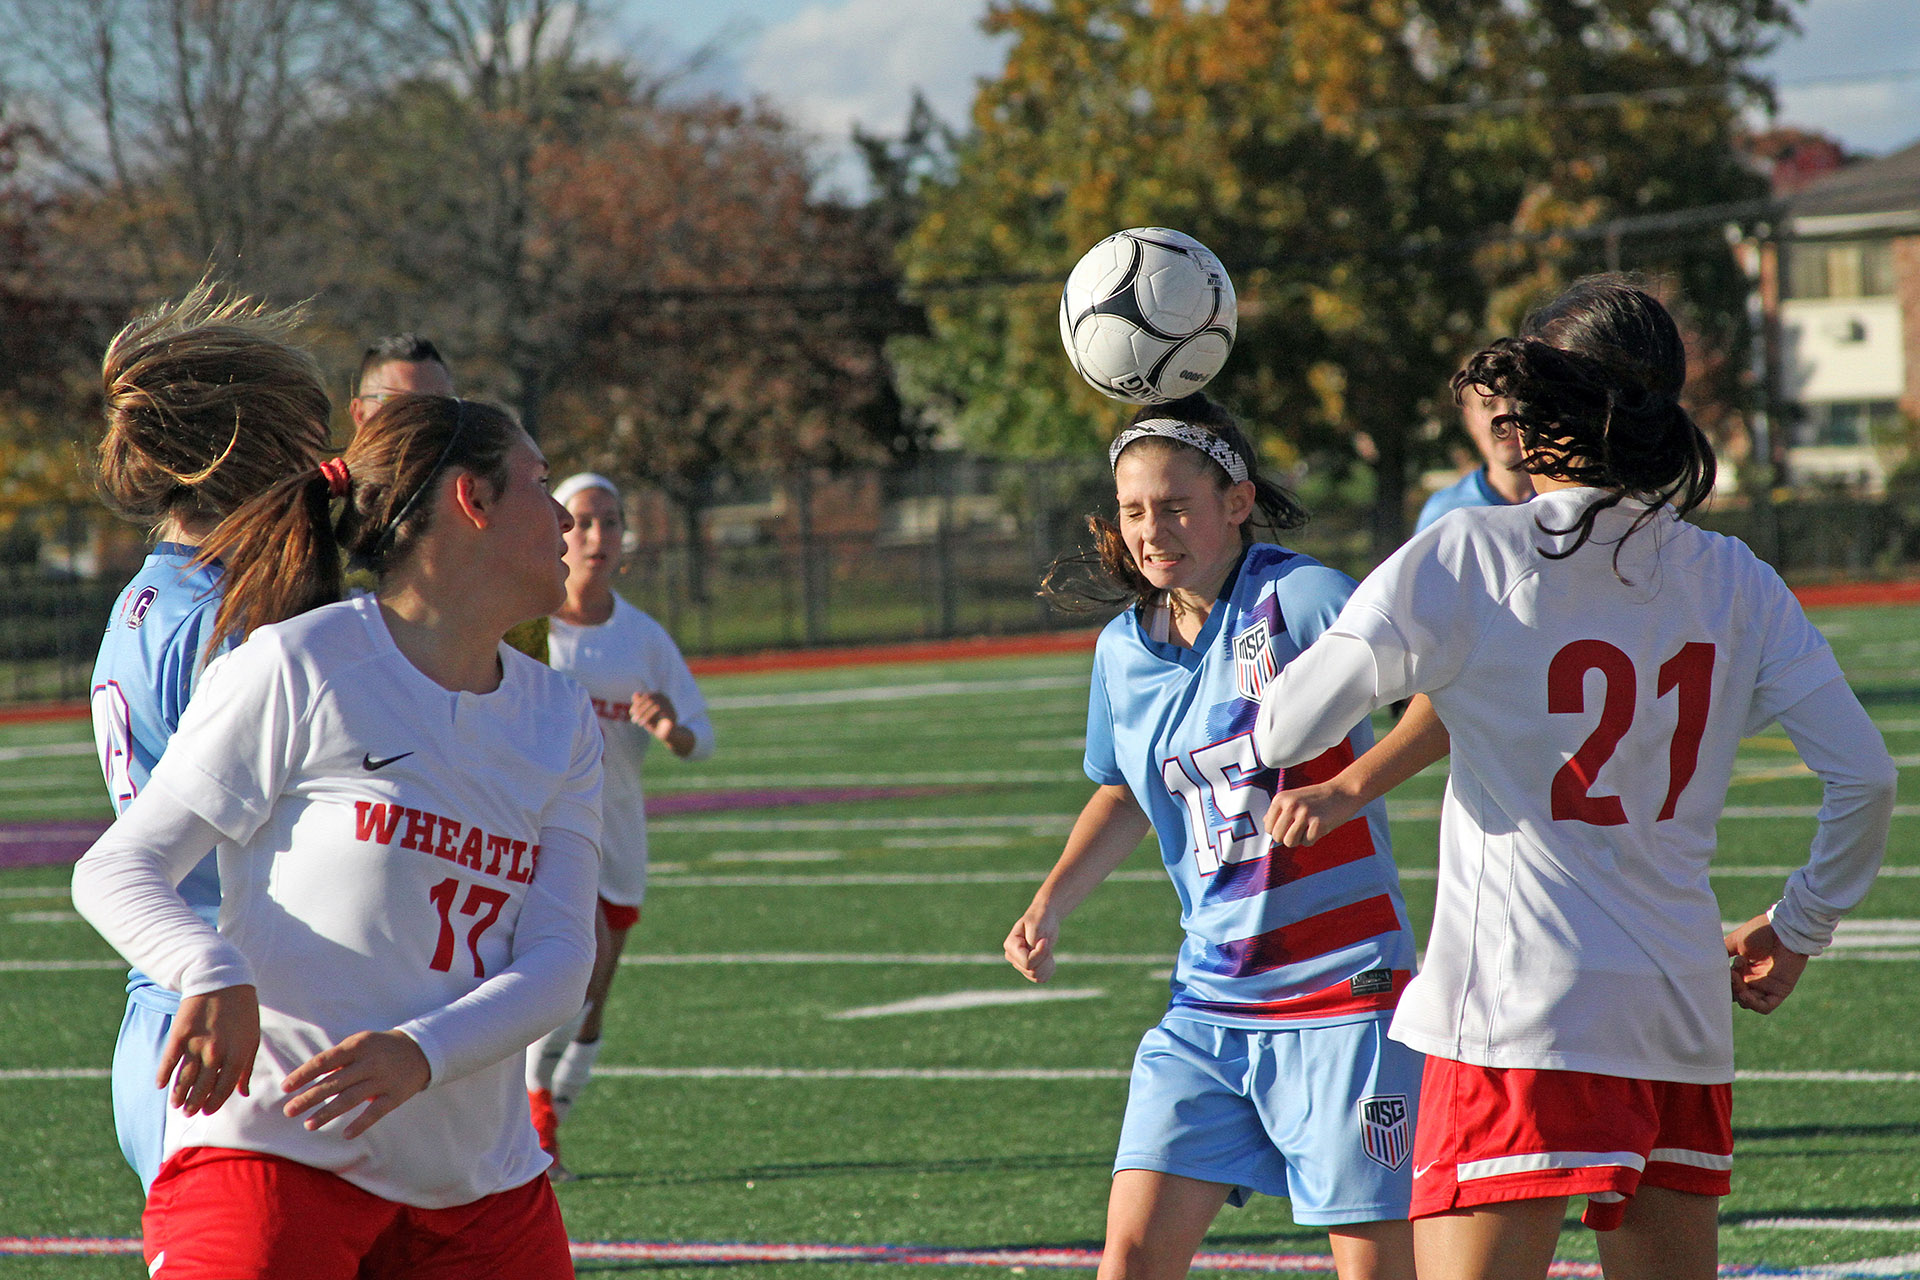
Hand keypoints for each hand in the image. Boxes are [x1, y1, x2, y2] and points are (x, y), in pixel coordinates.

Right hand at [159, 984, 259, 1117]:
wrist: (222, 980)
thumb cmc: (242, 1011)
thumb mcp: (252, 1037)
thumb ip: (246, 1067)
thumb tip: (244, 1093)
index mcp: (237, 1054)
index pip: (224, 1088)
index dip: (215, 1102)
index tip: (208, 1111)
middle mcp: (216, 1052)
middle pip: (202, 1087)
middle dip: (195, 1104)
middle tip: (189, 1114)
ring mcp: (196, 1044)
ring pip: (185, 1078)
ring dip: (179, 1095)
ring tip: (176, 1106)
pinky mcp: (180, 1034)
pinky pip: (169, 1061)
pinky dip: (163, 1075)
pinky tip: (160, 1086)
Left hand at [281, 1030, 430, 1138]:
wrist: (422, 1050)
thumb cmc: (380, 1048)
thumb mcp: (360, 1043)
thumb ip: (338, 1059)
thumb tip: (309, 1079)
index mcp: (358, 1046)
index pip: (325, 1061)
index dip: (304, 1074)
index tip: (286, 1087)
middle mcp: (370, 1062)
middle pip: (334, 1083)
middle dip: (309, 1098)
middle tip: (289, 1111)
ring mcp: (383, 1079)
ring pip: (350, 1099)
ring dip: (328, 1113)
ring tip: (308, 1125)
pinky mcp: (396, 1095)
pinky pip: (375, 1112)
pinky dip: (360, 1124)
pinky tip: (345, 1135)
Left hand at [630, 691, 677, 741]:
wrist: (666, 735)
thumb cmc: (654, 723)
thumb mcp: (644, 713)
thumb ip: (639, 704)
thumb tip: (635, 694)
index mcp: (659, 696)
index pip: (647, 696)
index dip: (637, 703)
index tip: (631, 712)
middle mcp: (666, 699)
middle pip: (650, 699)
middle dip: (640, 709)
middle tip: (634, 719)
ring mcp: (670, 706)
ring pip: (655, 705)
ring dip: (644, 714)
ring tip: (639, 723)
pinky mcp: (672, 715)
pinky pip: (660, 713)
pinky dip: (648, 718)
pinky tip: (644, 724)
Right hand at [1005, 908, 1057, 982]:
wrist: (1046, 919)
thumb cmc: (1040, 919)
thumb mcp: (1037, 926)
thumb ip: (1033, 941)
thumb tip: (1032, 953)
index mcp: (1010, 945)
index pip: (1027, 962)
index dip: (1040, 954)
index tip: (1045, 940)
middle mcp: (1012, 957)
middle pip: (1032, 971)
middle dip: (1044, 958)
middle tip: (1046, 942)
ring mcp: (1019, 964)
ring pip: (1036, 977)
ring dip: (1047, 964)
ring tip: (1048, 949)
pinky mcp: (1029, 968)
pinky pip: (1041, 978)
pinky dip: (1049, 970)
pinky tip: (1049, 958)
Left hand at [1264, 780, 1360, 847]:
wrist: (1342, 792)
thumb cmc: (1317, 798)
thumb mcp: (1293, 798)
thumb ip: (1278, 811)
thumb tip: (1265, 824)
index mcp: (1281, 798)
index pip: (1268, 826)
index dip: (1278, 831)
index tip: (1289, 826)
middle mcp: (1290, 805)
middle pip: (1277, 837)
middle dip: (1287, 837)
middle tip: (1299, 829)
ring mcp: (1304, 814)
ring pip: (1289, 842)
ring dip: (1298, 840)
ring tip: (1307, 829)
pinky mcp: (1318, 823)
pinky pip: (1307, 842)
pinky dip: (1312, 839)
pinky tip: (1319, 827)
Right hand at [1726, 914, 1810, 1014]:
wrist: (1783, 930)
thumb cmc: (1760, 932)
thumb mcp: (1735, 942)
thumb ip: (1722, 953)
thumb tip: (1707, 962)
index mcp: (1744, 969)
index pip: (1729, 984)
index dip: (1722, 982)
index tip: (1717, 972)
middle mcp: (1754, 979)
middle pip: (1736, 995)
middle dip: (1729, 988)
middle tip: (1729, 973)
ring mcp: (1766, 987)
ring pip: (1748, 1003)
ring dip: (1739, 995)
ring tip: (1736, 978)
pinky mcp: (1779, 991)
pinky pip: (1765, 1007)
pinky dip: (1752, 1004)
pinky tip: (1744, 993)